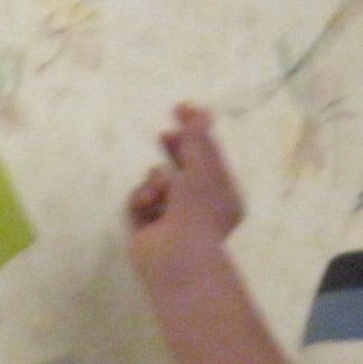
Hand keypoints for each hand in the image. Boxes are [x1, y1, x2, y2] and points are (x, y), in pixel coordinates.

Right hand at [127, 105, 245, 273]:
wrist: (176, 254)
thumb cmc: (197, 208)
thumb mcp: (203, 165)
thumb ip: (198, 137)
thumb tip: (202, 111)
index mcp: (222, 194)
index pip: (210, 156)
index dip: (197, 132)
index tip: (181, 109)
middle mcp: (199, 207)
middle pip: (184, 168)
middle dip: (175, 151)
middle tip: (164, 135)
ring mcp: (172, 219)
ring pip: (157, 183)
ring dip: (155, 181)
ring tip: (158, 189)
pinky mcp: (147, 228)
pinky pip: (140, 201)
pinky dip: (142, 199)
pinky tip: (147, 205)